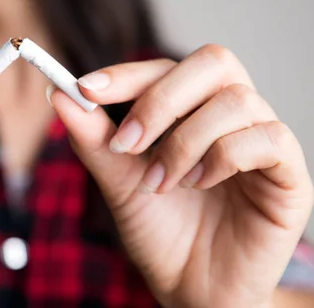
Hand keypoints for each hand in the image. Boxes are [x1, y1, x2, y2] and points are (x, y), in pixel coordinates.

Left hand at [49, 44, 313, 306]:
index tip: (86, 88)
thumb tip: (58, 93)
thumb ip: (94, 137)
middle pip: (213, 62)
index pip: (167, 67)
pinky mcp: (290, 174)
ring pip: (235, 101)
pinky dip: (222, 158)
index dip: (128, 73)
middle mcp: (232, 116)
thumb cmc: (159, 231)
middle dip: (161, 99)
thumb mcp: (118, 180)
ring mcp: (264, 140)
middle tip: (127, 143)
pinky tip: (199, 185)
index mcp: (193, 110)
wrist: (190, 288)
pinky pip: (266, 138)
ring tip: (160, 183)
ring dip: (184, 142)